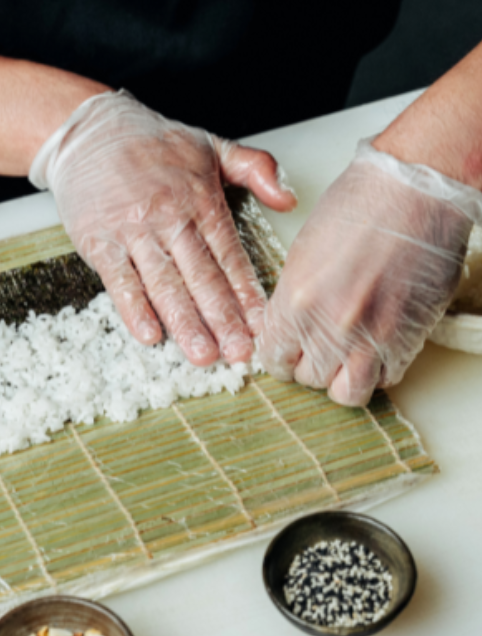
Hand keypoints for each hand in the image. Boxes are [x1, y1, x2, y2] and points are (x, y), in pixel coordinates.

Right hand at [30, 90, 296, 365]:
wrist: (88, 130)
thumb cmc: (150, 142)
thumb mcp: (210, 145)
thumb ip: (256, 169)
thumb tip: (290, 198)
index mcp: (200, 199)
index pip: (230, 255)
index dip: (247, 294)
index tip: (262, 325)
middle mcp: (170, 217)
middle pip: (201, 277)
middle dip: (223, 319)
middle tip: (239, 353)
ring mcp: (133, 231)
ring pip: (164, 283)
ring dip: (184, 322)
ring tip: (202, 354)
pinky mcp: (100, 241)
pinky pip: (119, 280)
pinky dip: (134, 309)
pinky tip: (149, 334)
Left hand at [258, 139, 480, 405]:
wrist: (416, 188)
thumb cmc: (360, 206)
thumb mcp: (302, 253)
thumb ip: (291, 300)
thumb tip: (288, 330)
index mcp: (296, 302)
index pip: (273, 359)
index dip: (279, 357)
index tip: (287, 352)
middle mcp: (331, 327)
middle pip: (307, 378)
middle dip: (309, 365)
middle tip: (318, 348)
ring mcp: (372, 336)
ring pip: (346, 392)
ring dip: (343, 379)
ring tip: (346, 358)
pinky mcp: (408, 338)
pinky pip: (387, 378)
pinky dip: (379, 370)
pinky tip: (377, 348)